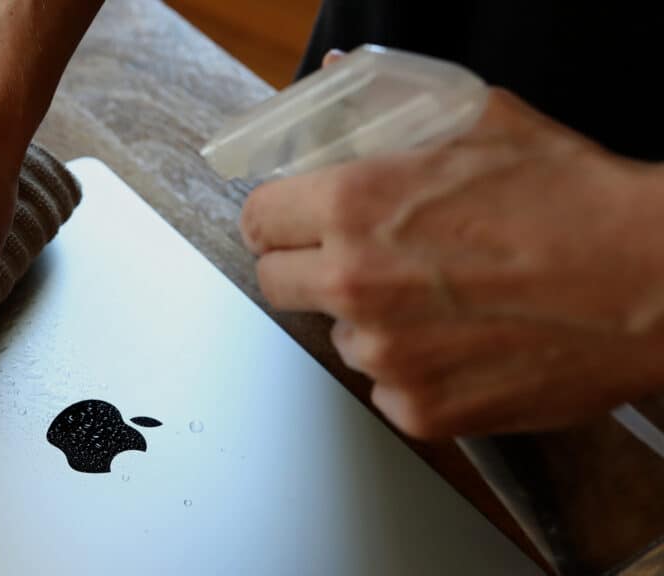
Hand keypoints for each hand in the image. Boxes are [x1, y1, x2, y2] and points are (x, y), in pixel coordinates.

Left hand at [240, 88, 663, 437]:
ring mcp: (386, 355)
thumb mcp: (476, 121)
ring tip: (438, 301)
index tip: (291, 226)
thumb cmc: (572, 200)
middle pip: (277, 285)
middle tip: (358, 262)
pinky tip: (462, 343)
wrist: (651, 281)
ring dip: (371, 323)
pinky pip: (387, 389)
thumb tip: (332, 73)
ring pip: (340, 338)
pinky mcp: (422, 410)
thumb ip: (387, 105)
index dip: (276, 220)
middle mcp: (355, 285)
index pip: (257, 221)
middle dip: (307, 270)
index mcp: (353, 207)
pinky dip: (413, 372)